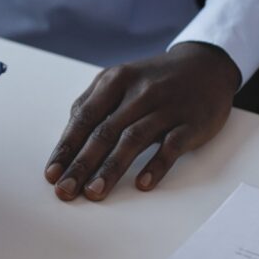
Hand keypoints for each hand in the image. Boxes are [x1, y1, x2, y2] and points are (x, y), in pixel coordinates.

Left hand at [45, 42, 240, 200]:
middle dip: (81, 164)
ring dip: (111, 168)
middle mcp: (139, 92)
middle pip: (104, 132)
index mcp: (115, 81)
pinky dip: (156, 165)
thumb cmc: (153, 80)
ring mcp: (167, 107)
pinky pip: (172, 146)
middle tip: (65, 190)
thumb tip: (68, 138)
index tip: (51, 174)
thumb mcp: (119, 80)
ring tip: (93, 192)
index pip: (84, 118)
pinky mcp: (192, 122)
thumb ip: (92, 104)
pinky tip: (142, 184)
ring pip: (133, 139)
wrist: (207, 65)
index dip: (66, 148)